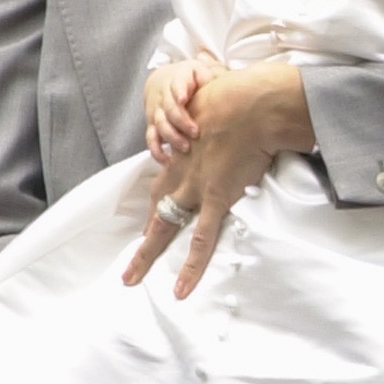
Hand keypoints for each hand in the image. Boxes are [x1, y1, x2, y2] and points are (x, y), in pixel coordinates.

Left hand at [122, 63, 311, 299]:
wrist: (253, 103)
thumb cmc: (241, 95)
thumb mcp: (217, 100)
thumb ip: (214, 105)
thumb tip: (220, 94)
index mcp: (181, 149)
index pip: (163, 181)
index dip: (157, 200)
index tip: (152, 215)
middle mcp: (180, 171)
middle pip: (155, 207)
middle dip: (143, 233)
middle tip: (130, 256)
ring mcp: (195, 189)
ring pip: (164, 228)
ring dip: (146, 255)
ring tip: (131, 279)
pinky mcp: (216, 200)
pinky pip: (202, 241)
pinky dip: (191, 267)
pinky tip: (181, 288)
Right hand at [145, 59, 212, 163]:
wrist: (163, 79)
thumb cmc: (189, 78)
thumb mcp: (200, 70)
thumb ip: (211, 74)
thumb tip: (218, 83)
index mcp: (177, 79)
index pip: (176, 84)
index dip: (179, 90)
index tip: (183, 98)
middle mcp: (163, 96)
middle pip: (169, 108)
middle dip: (180, 121)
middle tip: (195, 132)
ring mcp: (156, 111)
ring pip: (160, 124)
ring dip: (171, 137)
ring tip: (186, 148)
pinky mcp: (152, 125)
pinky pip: (151, 139)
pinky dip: (157, 151)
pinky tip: (168, 161)